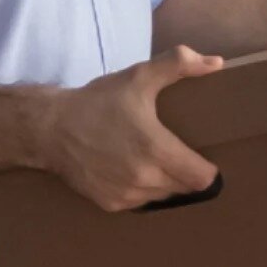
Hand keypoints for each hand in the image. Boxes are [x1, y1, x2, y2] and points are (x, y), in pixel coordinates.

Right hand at [37, 45, 221, 213]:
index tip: (206, 159)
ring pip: (162, 197)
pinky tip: (132, 171)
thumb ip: (179, 64)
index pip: (202, 179)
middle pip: (185, 189)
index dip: (209, 170)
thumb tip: (215, 63)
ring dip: (165, 184)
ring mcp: (126, 194)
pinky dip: (141, 191)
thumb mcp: (139, 76)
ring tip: (156, 163)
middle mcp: (144, 178)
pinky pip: (139, 202)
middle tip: (181, 156)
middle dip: (187, 175)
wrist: (50, 128)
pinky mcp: (110, 203)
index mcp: (156, 150)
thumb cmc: (97, 102)